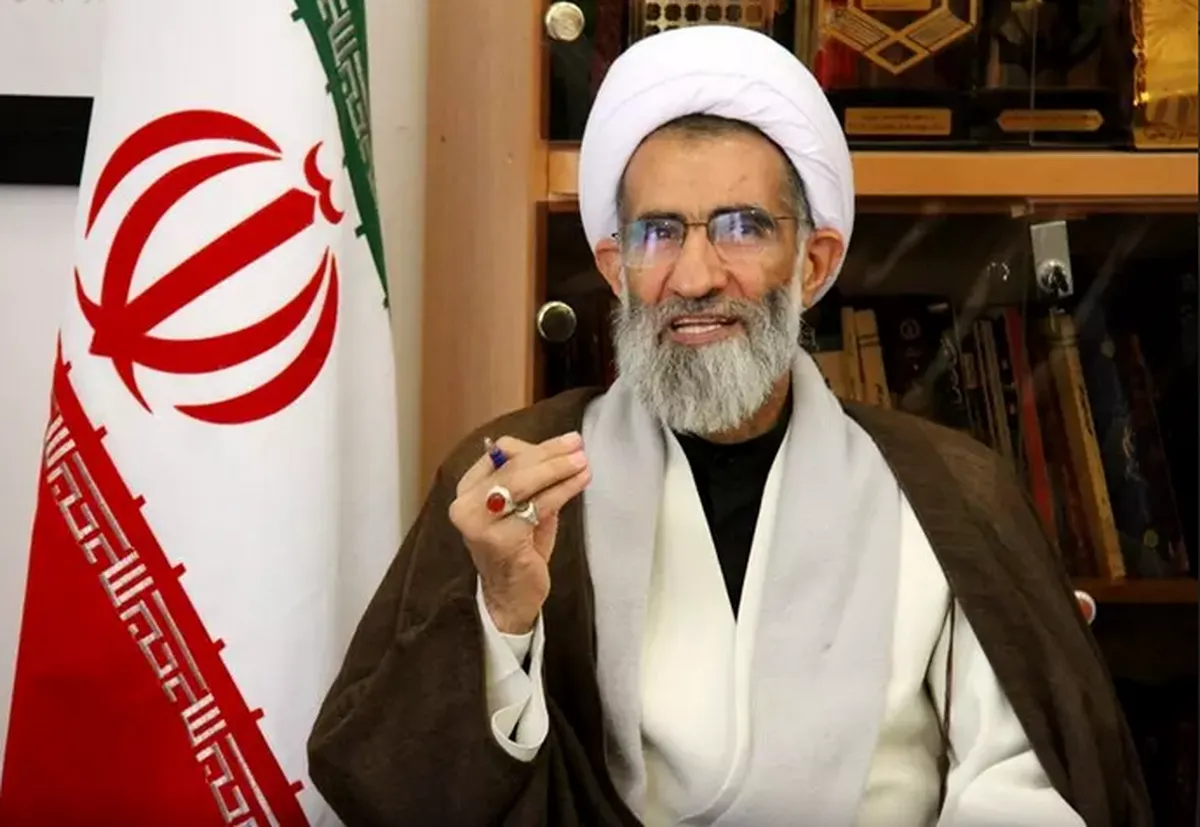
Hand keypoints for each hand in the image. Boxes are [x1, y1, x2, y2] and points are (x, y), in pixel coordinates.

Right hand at [449, 432, 589, 633]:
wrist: (509, 596)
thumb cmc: (518, 548)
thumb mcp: (520, 506)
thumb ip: (530, 479)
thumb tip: (561, 447)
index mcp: (467, 490)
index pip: (500, 453)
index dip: (535, 445)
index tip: (566, 442)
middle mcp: (466, 504)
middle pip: (512, 465)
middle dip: (550, 453)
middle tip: (578, 445)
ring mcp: (480, 523)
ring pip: (523, 482)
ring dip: (558, 468)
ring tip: (583, 462)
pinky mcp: (501, 539)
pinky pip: (538, 505)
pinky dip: (563, 489)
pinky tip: (580, 482)